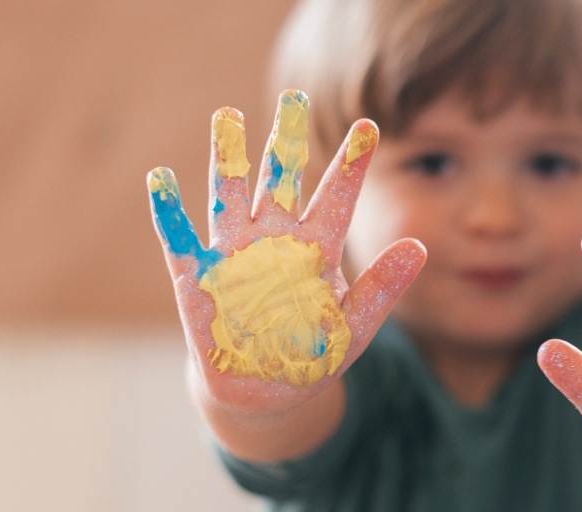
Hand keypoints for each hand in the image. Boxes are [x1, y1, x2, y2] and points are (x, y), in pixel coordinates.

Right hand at [147, 90, 425, 413]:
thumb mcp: (355, 324)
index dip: (351, 163)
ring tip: (226, 116)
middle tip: (295, 95)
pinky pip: (179, 241)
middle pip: (281, 180)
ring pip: (230, 196)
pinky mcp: (196, 279)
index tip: (370, 126)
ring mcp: (233, 255)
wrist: (267, 391)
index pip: (336, 197)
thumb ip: (383, 287)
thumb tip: (420, 246)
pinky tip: (160, 179)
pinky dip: (169, 213)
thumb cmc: (314, 353)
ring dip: (227, 159)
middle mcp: (274, 240)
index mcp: (316, 248)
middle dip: (286, 140)